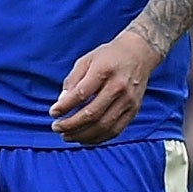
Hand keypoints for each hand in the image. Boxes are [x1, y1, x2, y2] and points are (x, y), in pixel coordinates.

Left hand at [50, 30, 156, 144]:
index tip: (53, 113)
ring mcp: (128, 101)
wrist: (139, 53)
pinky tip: (83, 138)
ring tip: (66, 136)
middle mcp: (119, 87)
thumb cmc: (108, 57)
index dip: (64, 107)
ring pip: (104, 126)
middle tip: (56, 128)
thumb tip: (61, 103)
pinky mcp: (134, 110)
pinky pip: (115, 130)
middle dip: (70, 125)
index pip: (81, 94)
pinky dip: (97, 138)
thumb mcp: (86, 60)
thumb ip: (72, 81)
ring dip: (82, 135)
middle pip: (92, 114)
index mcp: (104, 71)